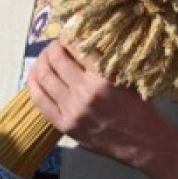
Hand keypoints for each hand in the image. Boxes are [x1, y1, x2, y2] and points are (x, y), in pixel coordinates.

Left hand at [26, 40, 177, 178]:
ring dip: (40, 62)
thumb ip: (104, 61)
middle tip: (54, 45)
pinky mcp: (64, 124)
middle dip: (51, 47)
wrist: (144, 144)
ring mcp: (72, 109)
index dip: (68, 36)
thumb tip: (81, 40)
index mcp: (104, 77)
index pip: (76, 46)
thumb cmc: (139, 108)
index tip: (67, 34)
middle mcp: (85, 92)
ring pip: (43, 76)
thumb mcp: (126, 77)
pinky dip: (33, 83)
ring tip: (45, 58)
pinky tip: (35, 76)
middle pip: (55, 58)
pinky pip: (39, 99)